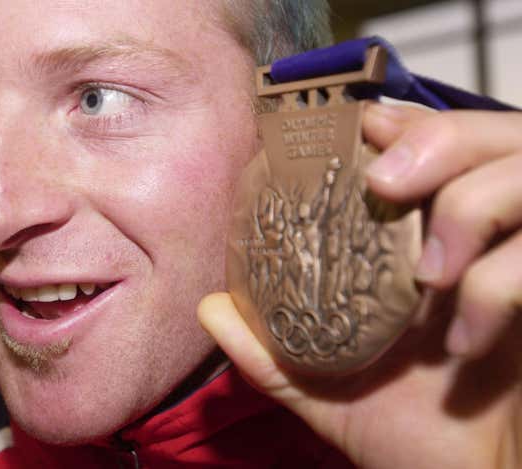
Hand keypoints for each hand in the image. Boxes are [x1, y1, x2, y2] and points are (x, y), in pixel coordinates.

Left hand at [198, 103, 521, 468]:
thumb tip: (211, 308)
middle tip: (384, 180)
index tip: (360, 126)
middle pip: (491, 135)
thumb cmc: (410, 432)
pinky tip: (462, 344)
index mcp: (431, 242)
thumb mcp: (326, 385)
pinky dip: (497, 285)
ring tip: (427, 272)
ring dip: (470, 202)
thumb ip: (269, 348)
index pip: (434, 144)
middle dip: (437, 139)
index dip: (403, 124)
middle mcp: (491, 237)